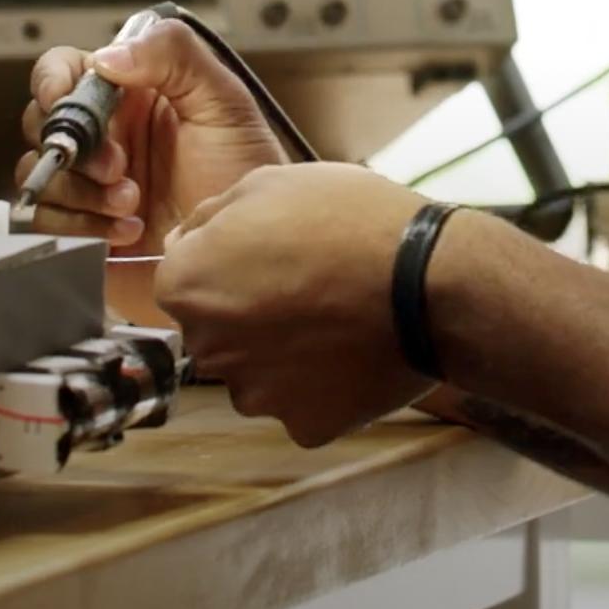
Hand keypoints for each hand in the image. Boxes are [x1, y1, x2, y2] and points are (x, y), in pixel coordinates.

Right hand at [17, 18, 288, 250]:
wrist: (251, 248)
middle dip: (74, 146)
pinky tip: (125, 231)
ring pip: (38, 174)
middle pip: (41, 124)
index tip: (61, 99)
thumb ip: (174, 56)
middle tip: (118, 167)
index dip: (51, 81)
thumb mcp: (223, 102)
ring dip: (82, 191)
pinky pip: (44, 223)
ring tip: (133, 204)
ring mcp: (88, 185)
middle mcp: (101, 136)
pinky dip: (79, 226)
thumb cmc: (244, 174)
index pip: (64, 70)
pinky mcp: (82, 231)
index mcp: (127, 94)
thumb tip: (107, 57)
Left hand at [157, 163, 438, 446]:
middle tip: (304, 283)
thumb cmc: (351, 222)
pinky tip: (350, 351)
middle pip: (215, 330)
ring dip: (279, 353)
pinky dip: (320, 385)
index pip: (181, 279)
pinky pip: (301, 405)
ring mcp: (255, 393)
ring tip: (333, 317)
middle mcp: (207, 347)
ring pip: (254, 373)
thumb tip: (186, 237)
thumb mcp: (270, 183)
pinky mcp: (303, 425)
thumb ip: (211, 216)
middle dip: (246, 311)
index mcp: (187, 285)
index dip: (225, 261)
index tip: (266, 253)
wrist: (427, 281)